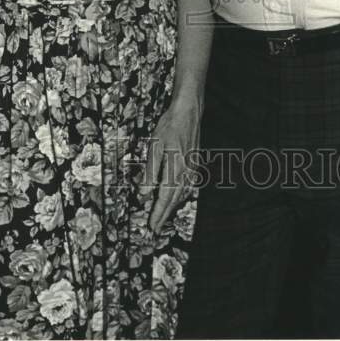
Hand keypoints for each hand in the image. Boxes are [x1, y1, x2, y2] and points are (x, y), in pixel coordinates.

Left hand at [143, 98, 201, 233]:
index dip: (157, 214)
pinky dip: (182, 196)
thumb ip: (150, 171)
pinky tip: (179, 197)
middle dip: (164, 216)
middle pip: (174, 200)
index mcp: (175, 169)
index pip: (164, 198)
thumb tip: (144, 192)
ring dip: (172, 208)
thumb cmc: (170, 125)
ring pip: (182, 194)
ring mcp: (192, 168)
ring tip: (164, 217)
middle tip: (156, 229)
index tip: (151, 227)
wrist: (189, 111)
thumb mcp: (155, 146)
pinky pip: (189, 186)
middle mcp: (186, 172)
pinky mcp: (195, 163)